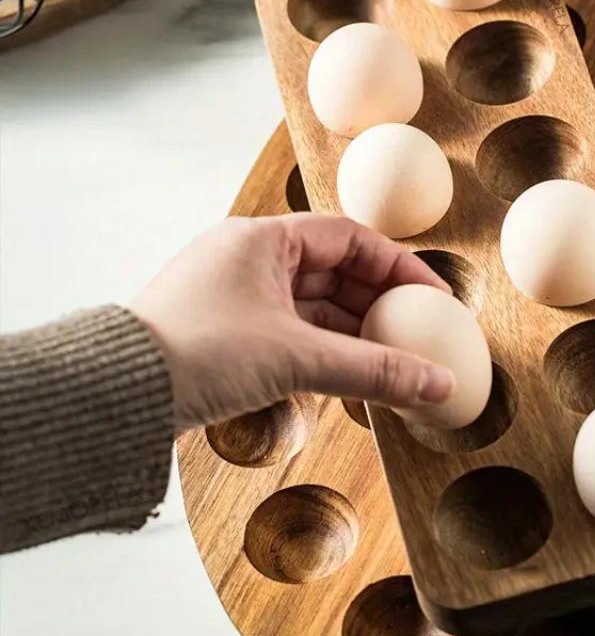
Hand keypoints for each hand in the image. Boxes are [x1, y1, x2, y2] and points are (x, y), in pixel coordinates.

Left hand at [129, 214, 454, 430]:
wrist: (115, 395)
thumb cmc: (195, 354)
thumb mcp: (296, 357)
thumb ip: (374, 371)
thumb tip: (438, 384)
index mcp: (264, 240)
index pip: (350, 239)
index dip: (398, 267)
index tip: (432, 298)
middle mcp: (250, 259)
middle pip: (335, 273)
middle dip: (379, 306)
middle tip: (418, 336)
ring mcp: (238, 296)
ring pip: (314, 307)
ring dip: (354, 334)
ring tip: (393, 362)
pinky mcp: (228, 331)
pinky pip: (293, 332)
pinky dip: (325, 350)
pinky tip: (352, 374)